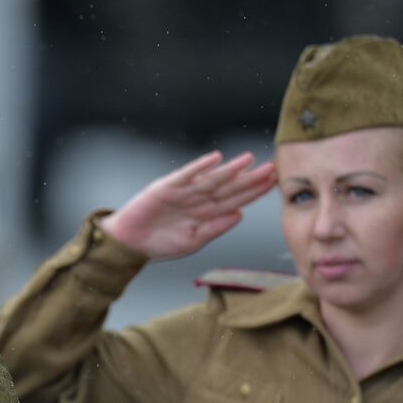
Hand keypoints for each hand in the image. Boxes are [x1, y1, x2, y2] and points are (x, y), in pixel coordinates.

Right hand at [103, 151, 276, 259]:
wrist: (129, 243)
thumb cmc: (160, 243)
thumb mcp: (192, 241)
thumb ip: (215, 228)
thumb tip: (240, 215)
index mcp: (206, 212)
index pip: (235, 199)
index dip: (254, 191)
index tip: (273, 183)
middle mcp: (198, 199)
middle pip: (228, 187)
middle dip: (249, 178)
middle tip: (271, 168)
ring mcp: (184, 191)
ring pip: (212, 179)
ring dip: (230, 170)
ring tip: (248, 160)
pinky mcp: (167, 186)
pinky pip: (186, 175)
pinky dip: (199, 167)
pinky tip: (215, 159)